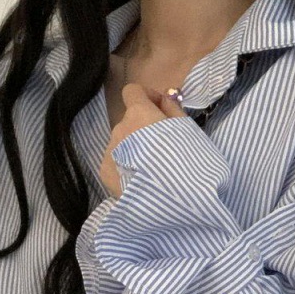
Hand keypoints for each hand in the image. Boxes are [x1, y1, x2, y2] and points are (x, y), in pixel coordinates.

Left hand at [99, 83, 185, 199]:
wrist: (174, 203)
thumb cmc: (188, 163)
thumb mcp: (189, 130)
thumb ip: (172, 110)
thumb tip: (162, 100)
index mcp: (140, 114)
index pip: (132, 91)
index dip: (146, 97)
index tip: (160, 109)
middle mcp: (120, 129)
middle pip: (129, 122)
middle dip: (143, 129)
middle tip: (162, 149)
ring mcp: (109, 151)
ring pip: (121, 143)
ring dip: (134, 149)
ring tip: (152, 171)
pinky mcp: (104, 172)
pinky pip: (114, 162)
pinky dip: (125, 167)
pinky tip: (139, 182)